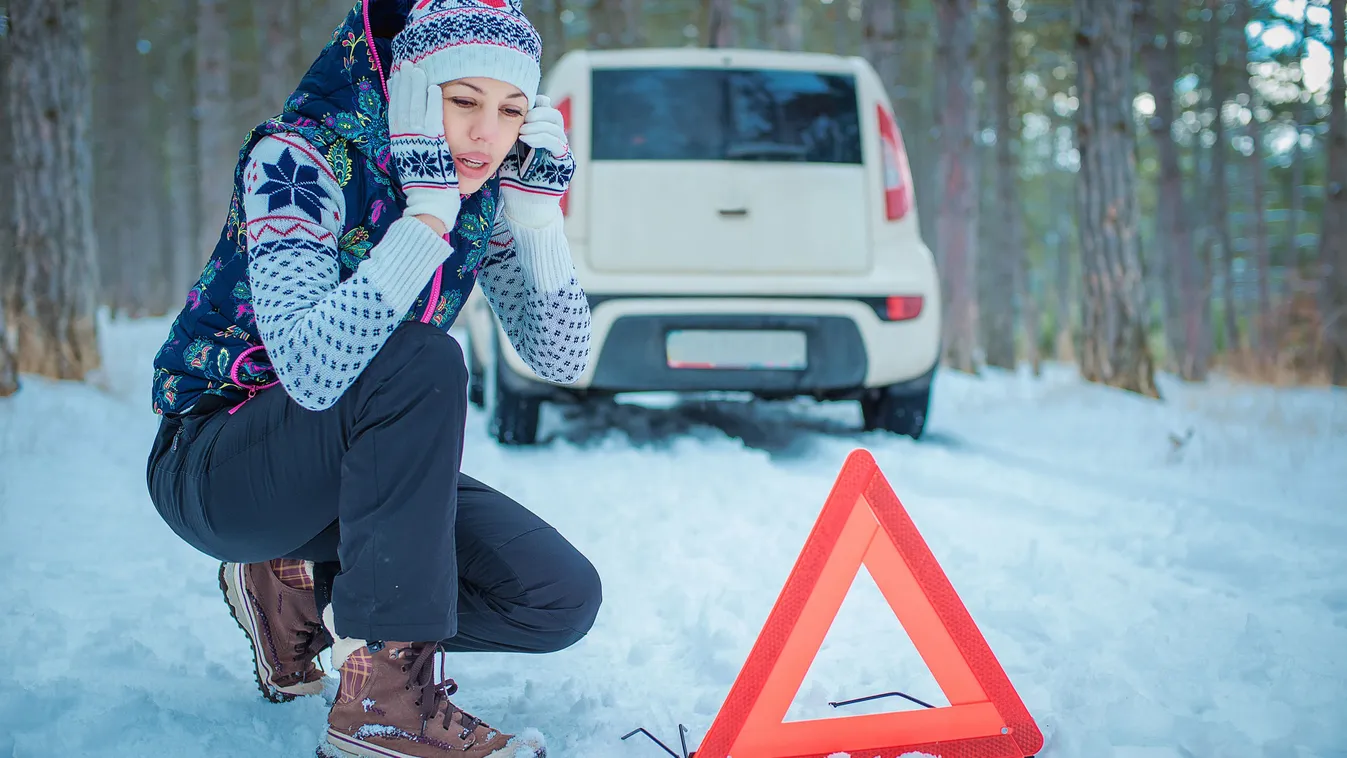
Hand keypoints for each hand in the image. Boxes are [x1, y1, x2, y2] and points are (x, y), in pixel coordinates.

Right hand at [388, 65, 460, 231]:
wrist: (430, 203)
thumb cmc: (427, 186)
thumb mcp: (413, 162)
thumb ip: (412, 146)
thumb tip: (412, 133)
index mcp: (399, 145)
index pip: (395, 114)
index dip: (396, 95)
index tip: (396, 79)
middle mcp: (406, 141)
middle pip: (402, 106)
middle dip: (404, 85)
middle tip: (407, 66)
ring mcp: (419, 142)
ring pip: (415, 108)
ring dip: (416, 88)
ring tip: (418, 71)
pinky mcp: (433, 145)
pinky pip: (433, 119)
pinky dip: (432, 103)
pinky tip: (434, 89)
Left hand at [499, 94, 574, 227]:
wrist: (524, 205)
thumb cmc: (514, 179)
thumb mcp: (510, 150)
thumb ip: (511, 133)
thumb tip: (499, 112)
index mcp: (544, 135)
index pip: (546, 112)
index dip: (537, 105)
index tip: (522, 104)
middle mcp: (556, 141)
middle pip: (554, 116)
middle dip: (539, 113)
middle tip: (523, 117)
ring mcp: (562, 152)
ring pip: (556, 127)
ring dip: (538, 125)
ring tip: (522, 131)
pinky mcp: (565, 163)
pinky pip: (557, 144)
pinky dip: (542, 137)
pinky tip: (526, 139)